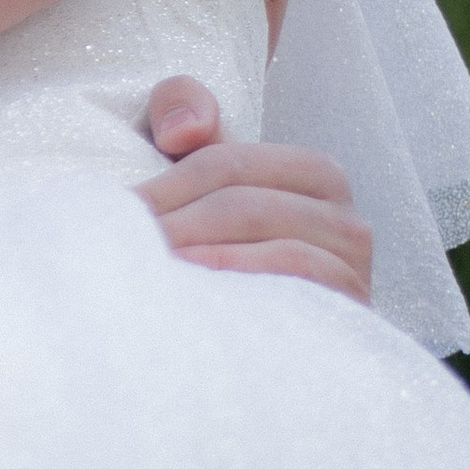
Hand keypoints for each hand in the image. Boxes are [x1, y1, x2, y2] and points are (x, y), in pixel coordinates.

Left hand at [136, 78, 371, 302]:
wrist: (261, 357)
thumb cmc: (220, 255)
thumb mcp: (200, 173)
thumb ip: (181, 111)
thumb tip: (184, 130)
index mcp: (313, 173)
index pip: (225, 162)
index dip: (163, 186)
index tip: (115, 213)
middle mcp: (344, 215)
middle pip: (241, 201)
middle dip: (174, 222)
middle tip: (121, 245)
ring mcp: (354, 264)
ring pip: (266, 232)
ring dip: (198, 249)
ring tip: (148, 266)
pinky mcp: (352, 307)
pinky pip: (296, 270)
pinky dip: (240, 270)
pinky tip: (194, 287)